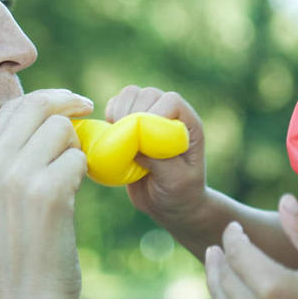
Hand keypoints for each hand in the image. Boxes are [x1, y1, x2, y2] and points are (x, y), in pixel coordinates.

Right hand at [0, 89, 92, 298]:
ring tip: (68, 179)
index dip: (47, 98)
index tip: (70, 103)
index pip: (12, 106)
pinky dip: (83, 172)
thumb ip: (11, 155)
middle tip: (88, 109)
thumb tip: (47, 112)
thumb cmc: (19, 247)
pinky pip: (78, 157)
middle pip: (37, 105)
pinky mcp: (47, 193)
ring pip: (61, 129)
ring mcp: (16, 178)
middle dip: (67, 104)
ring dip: (74, 149)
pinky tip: (72, 197)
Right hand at [105, 85, 205, 225]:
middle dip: (131, 113)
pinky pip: (117, 104)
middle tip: (124, 140)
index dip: (153, 112)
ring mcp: (150, 115)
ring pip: (131, 94)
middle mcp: (170, 114)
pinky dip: (109, 114)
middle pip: (148, 94)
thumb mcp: (176, 182)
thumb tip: (136, 141)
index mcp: (188, 124)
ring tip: (116, 136)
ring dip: (118, 111)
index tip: (140, 135)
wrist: (168, 204)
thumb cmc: (180, 193)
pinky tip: (110, 135)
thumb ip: (162, 161)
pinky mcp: (131, 121)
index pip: (171, 101)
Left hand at [205, 194, 297, 298]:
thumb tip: (285, 199)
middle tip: (223, 242)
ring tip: (215, 257)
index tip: (234, 227)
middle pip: (226, 275)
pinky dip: (222, 298)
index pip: (238, 253)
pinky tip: (226, 285)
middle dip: (223, 255)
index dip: (232, 236)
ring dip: (216, 275)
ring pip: (221, 298)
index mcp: (274, 288)